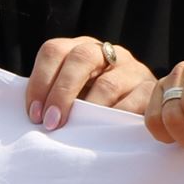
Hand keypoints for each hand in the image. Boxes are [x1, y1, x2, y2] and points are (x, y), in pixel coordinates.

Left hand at [25, 36, 151, 128]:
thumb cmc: (97, 108)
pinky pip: (134, 102)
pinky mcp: (151, 88)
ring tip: (78, 133)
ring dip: (89, 111)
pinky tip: (106, 133)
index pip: (54, 51)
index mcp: (80, 49)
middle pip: (80, 58)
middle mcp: (106, 52)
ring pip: (108, 83)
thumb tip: (32, 118)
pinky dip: (117, 118)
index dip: (40, 82)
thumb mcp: (74, 96)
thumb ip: (53, 98)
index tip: (34, 114)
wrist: (150, 108)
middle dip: (62, 92)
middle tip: (51, 123)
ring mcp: (131, 68)